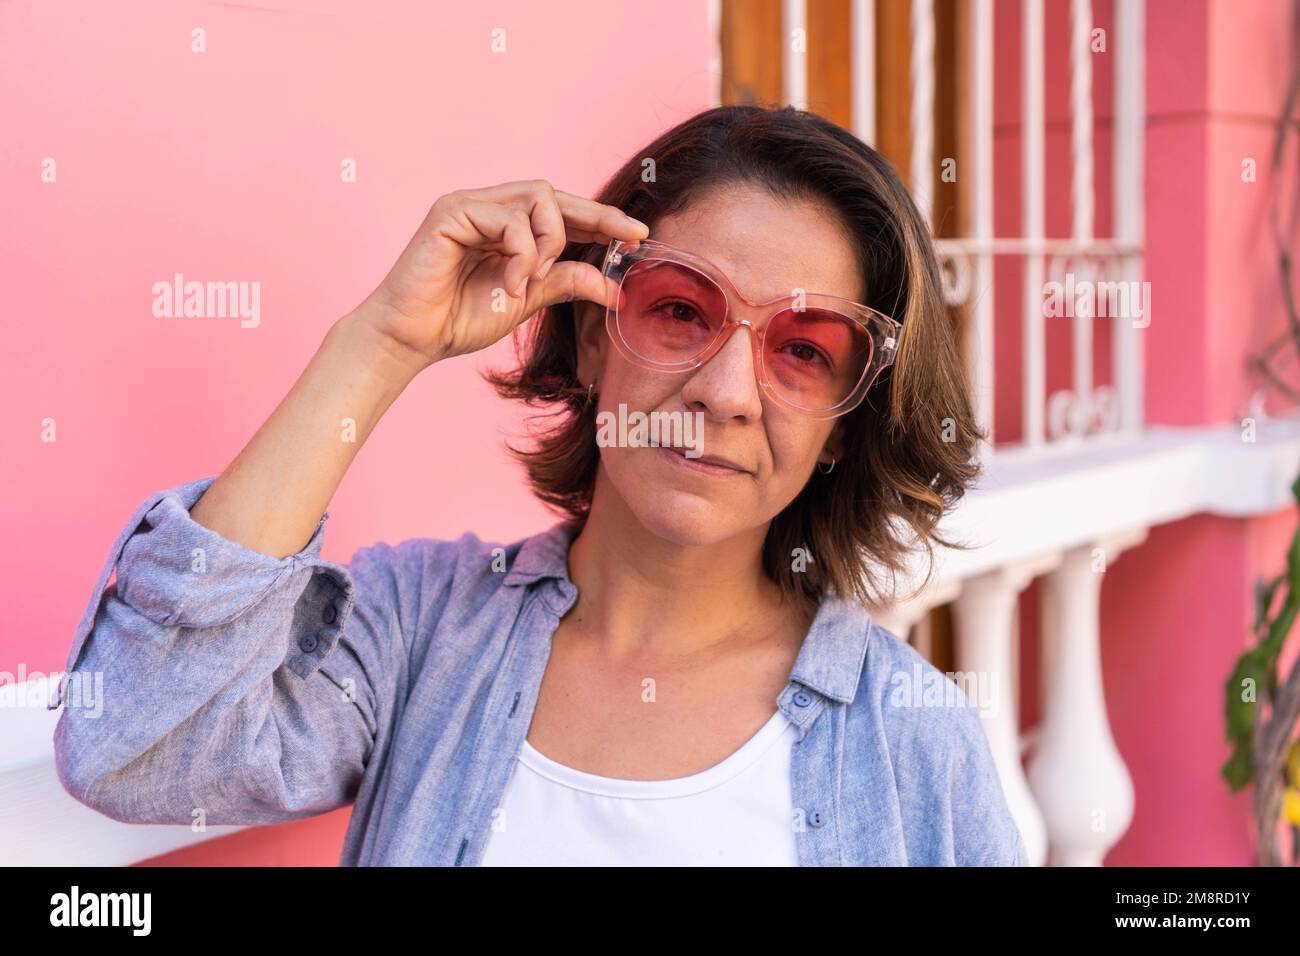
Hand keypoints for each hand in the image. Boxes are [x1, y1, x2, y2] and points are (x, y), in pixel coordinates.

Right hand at [360, 179, 647, 369]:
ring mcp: (468, 204)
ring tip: (532, 282)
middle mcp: (486, 206)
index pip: (560, 210)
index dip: (600, 218)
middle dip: (595, 216)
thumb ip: (565, 282)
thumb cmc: (458, 319)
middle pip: (553, 193)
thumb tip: (614, 286)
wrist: (413, 339)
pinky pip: (509, 220)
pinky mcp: (451, 211)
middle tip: (623, 241)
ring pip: (537, 198)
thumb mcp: (527, 299)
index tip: (638, 235)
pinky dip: (522, 254)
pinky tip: (512, 284)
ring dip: (549, 243)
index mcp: (503, 225)